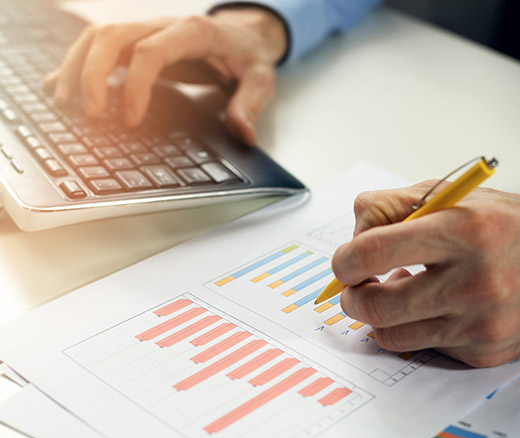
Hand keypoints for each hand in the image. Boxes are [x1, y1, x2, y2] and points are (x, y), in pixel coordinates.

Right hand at [43, 7, 287, 144]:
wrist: (244, 32)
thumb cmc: (248, 55)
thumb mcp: (261, 78)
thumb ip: (250, 104)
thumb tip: (243, 133)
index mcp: (194, 32)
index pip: (152, 52)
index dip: (136, 86)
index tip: (130, 120)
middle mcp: (162, 25)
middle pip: (113, 37)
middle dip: (94, 75)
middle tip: (92, 115)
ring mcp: (146, 30)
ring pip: (98, 37)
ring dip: (76, 68)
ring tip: (65, 104)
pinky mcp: (137, 41)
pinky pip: (99, 45)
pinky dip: (78, 64)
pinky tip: (61, 85)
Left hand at [333, 183, 519, 366]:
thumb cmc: (517, 224)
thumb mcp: (457, 194)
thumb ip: (396, 205)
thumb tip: (354, 234)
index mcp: (461, 229)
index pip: (372, 251)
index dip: (345, 261)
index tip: (346, 262)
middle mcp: (473, 280)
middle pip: (374, 304)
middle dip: (351, 297)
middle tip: (356, 288)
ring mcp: (480, 322)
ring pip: (392, 335)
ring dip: (378, 317)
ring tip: (394, 295)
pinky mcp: (486, 352)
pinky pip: (424, 348)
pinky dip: (414, 330)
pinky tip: (429, 309)